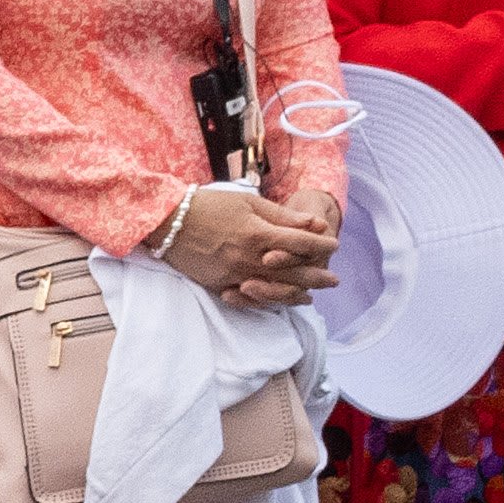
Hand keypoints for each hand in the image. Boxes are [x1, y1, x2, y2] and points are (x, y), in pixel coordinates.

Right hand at [163, 183, 335, 307]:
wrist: (169, 222)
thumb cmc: (210, 205)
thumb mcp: (249, 201)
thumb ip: (283, 216)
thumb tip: (315, 224)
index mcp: (260, 234)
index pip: (302, 244)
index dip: (321, 245)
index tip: (333, 245)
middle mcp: (251, 259)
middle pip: (294, 273)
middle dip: (317, 277)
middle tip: (334, 281)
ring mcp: (235, 276)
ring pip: (275, 291)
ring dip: (297, 294)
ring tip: (312, 297)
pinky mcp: (221, 285)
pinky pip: (251, 299)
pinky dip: (269, 301)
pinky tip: (279, 301)